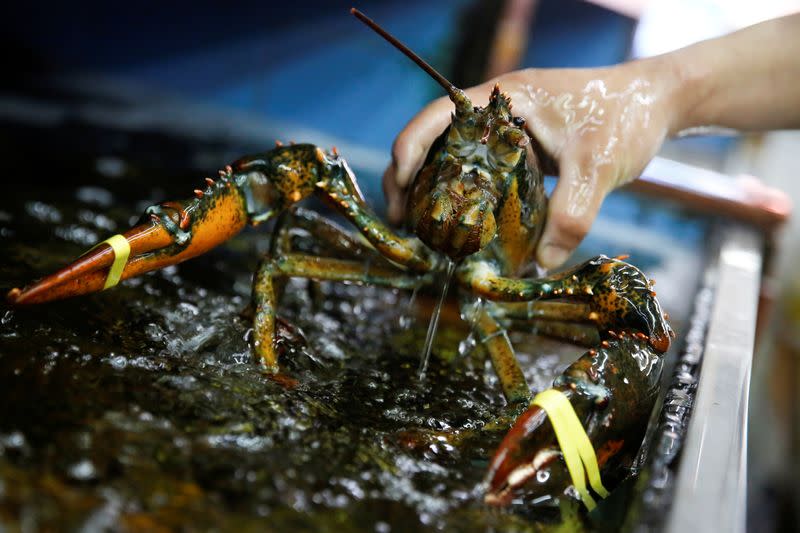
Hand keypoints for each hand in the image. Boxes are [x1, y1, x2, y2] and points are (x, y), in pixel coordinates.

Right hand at [384, 57, 679, 268]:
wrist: (658, 103)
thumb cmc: (627, 117)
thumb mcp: (599, 167)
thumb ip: (571, 214)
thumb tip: (542, 264)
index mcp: (506, 99)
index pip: (438, 116)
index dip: (410, 148)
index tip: (401, 188)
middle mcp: (498, 111)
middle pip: (434, 139)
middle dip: (410, 176)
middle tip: (402, 220)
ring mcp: (508, 130)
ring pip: (453, 155)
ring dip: (433, 187)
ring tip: (421, 227)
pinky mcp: (521, 149)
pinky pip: (481, 170)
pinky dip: (465, 194)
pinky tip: (463, 224)